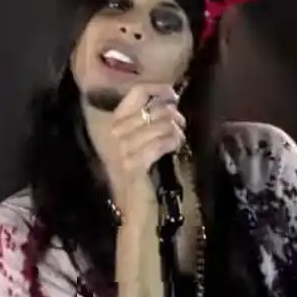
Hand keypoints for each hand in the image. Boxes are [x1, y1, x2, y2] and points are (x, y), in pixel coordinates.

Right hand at [105, 84, 185, 216]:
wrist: (138, 206)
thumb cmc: (146, 172)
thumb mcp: (145, 139)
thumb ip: (152, 119)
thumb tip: (170, 100)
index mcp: (116, 123)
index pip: (137, 93)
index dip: (158, 89)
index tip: (173, 96)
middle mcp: (115, 134)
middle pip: (152, 109)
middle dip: (173, 115)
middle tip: (180, 126)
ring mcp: (123, 150)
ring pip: (159, 125)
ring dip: (174, 130)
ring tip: (178, 138)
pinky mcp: (134, 165)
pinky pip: (160, 143)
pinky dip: (172, 142)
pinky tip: (175, 146)